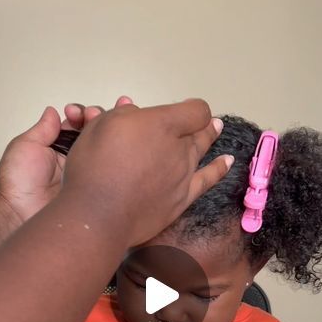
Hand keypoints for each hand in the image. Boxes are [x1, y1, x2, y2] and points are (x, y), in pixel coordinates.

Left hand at [0, 97, 132, 223]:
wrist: (22, 214)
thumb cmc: (18, 184)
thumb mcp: (26, 146)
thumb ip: (43, 129)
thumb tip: (52, 112)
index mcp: (57, 148)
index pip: (76, 125)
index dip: (80, 114)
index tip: (75, 113)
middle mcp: (74, 159)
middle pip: (96, 134)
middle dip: (100, 118)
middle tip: (94, 117)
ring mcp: (87, 174)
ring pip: (107, 150)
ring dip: (113, 133)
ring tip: (115, 124)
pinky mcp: (96, 189)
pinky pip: (111, 173)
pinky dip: (120, 160)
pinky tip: (124, 147)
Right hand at [62, 99, 231, 245]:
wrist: (100, 213)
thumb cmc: (95, 166)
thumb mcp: (101, 127)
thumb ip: (123, 116)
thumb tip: (135, 113)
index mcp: (162, 124)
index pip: (194, 110)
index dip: (191, 108)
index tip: (185, 109)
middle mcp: (179, 148)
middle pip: (198, 131)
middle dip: (199, 124)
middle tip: (204, 121)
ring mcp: (183, 175)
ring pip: (201, 153)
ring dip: (208, 140)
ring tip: (215, 131)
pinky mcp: (182, 199)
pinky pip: (207, 180)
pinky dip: (219, 169)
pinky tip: (227, 162)